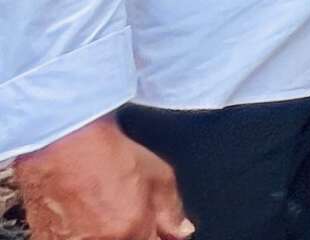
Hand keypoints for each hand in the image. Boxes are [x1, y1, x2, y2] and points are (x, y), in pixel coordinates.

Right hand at [14, 118, 192, 239]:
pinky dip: (82, 235)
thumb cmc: (105, 153)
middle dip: (132, 233)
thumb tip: (181, 230)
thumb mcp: (157, 175)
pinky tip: (82, 216)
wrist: (61, 144)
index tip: (153, 228)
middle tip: (125, 213)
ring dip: (106, 235)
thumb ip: (172, 210)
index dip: (155, 234)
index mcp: (131, 231)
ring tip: (101, 211)